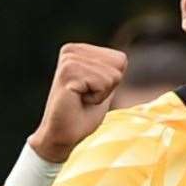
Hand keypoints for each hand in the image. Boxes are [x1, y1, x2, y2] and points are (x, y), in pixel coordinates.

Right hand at [28, 43, 126, 161]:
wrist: (62, 135)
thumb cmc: (83, 114)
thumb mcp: (103, 88)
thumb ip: (110, 71)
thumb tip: (122, 59)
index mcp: (79, 50)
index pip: (120, 59)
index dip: (112, 82)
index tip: (91, 91)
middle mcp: (72, 51)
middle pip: (118, 66)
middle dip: (108, 87)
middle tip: (86, 97)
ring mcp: (69, 60)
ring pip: (112, 76)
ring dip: (101, 94)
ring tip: (81, 99)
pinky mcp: (68, 73)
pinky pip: (102, 84)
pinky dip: (96, 99)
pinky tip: (78, 101)